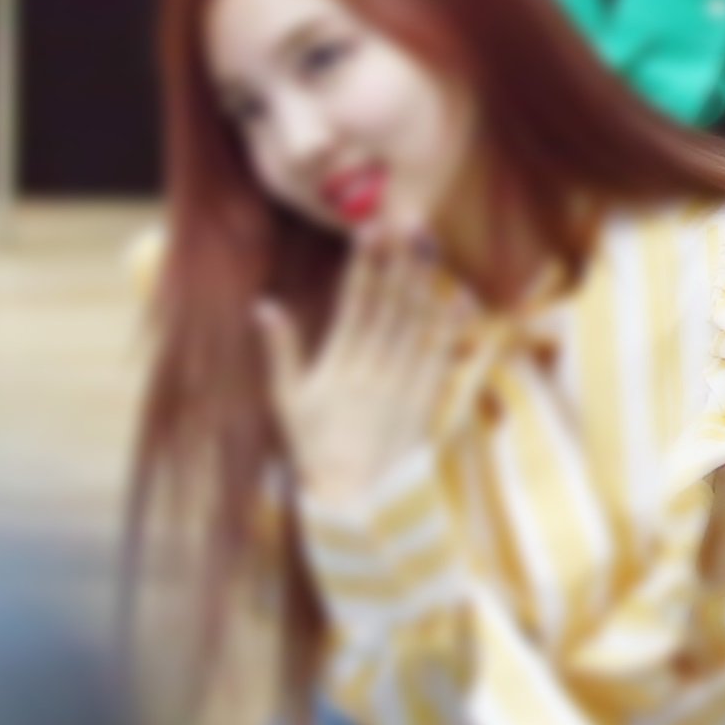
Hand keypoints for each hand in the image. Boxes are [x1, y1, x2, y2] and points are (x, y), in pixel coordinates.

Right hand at [258, 236, 465, 509]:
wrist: (355, 502)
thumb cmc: (316, 450)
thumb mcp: (288, 401)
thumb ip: (280, 351)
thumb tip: (264, 306)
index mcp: (338, 366)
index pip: (354, 306)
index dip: (363, 267)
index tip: (369, 232)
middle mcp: (374, 371)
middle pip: (390, 307)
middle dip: (398, 262)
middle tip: (407, 222)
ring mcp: (404, 386)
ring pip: (418, 325)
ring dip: (426, 283)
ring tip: (431, 245)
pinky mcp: (427, 402)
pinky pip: (443, 358)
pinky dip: (452, 327)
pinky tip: (460, 296)